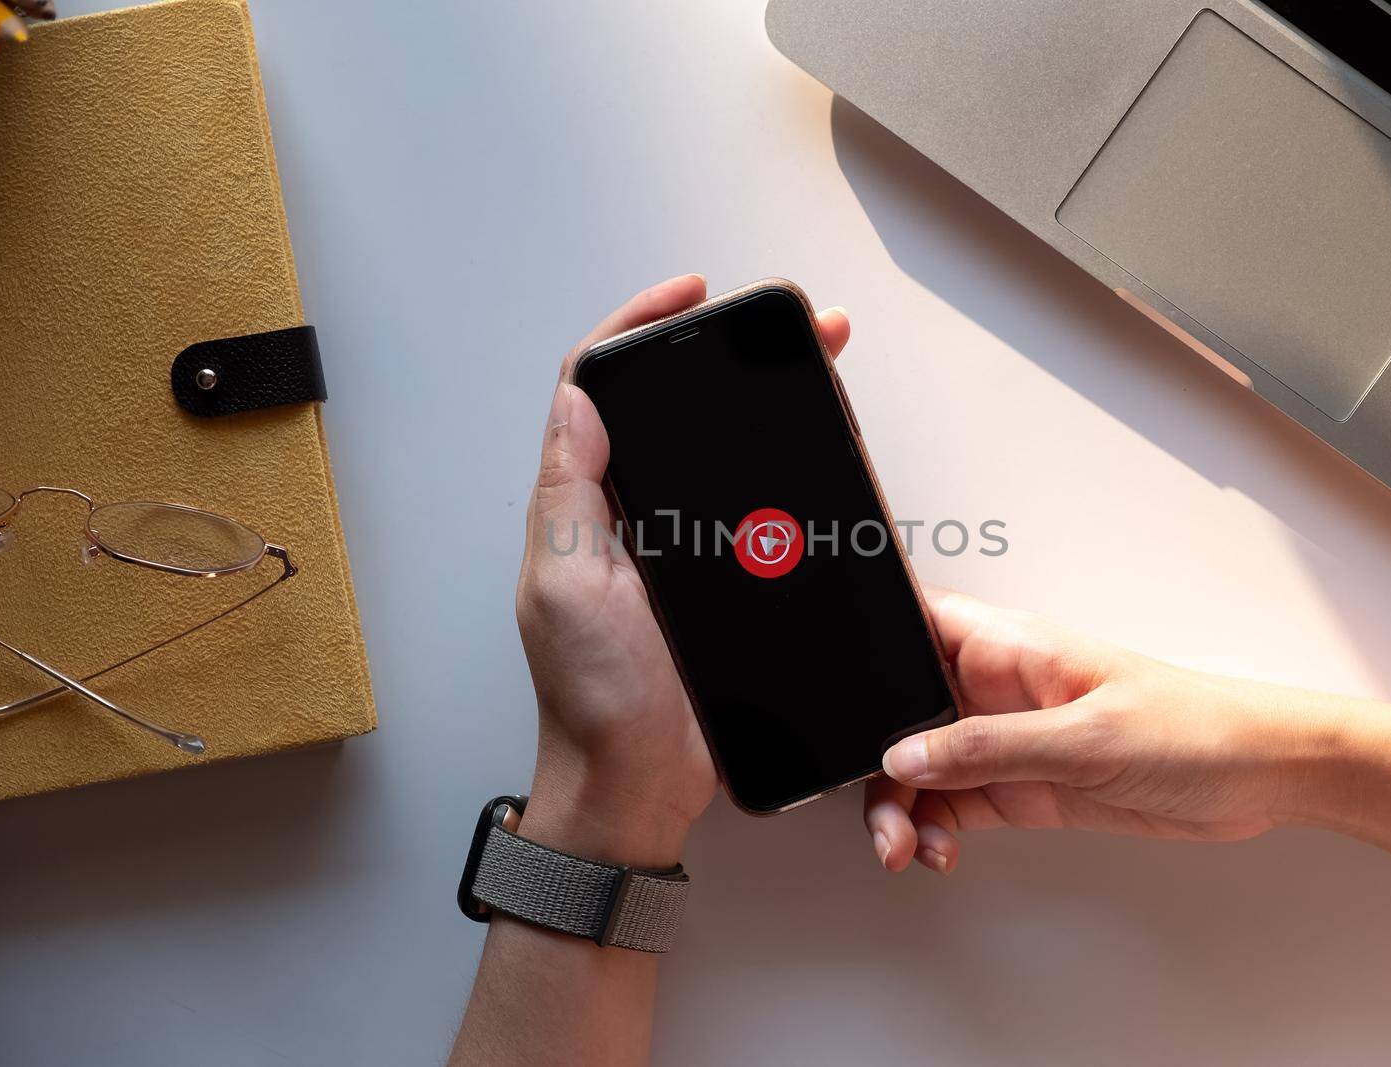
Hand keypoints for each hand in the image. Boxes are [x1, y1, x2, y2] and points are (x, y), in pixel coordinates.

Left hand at [515, 274, 852, 866]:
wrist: (638, 786)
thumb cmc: (592, 696)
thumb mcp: (568, 587)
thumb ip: (570, 494)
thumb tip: (576, 398)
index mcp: (582, 505)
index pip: (595, 390)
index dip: (636, 329)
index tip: (689, 296)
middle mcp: (628, 515)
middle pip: (669, 411)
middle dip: (722, 357)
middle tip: (783, 330)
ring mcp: (678, 549)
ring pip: (718, 456)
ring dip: (763, 410)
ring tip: (819, 372)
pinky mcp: (721, 585)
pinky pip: (754, 513)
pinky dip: (785, 475)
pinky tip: (822, 459)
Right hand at [864, 590, 1372, 873]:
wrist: (1261, 776)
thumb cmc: (1196, 724)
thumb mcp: (1084, 736)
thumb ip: (988, 748)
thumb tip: (907, 755)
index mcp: (1009, 647)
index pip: (914, 625)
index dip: (866, 650)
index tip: (835, 695)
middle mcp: (998, 689)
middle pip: (902, 713)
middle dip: (875, 758)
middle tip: (879, 805)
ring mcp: (1008, 740)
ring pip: (921, 768)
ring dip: (901, 806)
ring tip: (906, 845)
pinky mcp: (1025, 786)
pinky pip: (955, 806)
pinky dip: (935, 830)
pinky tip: (939, 850)